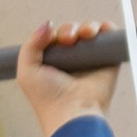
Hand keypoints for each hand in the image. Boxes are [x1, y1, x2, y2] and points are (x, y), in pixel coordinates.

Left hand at [17, 18, 117, 136]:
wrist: (72, 112)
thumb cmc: (48, 99)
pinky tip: (99, 31)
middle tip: (69, 40)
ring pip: (91, 31)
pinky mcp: (108, 61)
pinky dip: (107, 28)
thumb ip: (31, 45)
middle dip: (70, 29)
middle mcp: (73, 61)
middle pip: (73, 31)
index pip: (55, 37)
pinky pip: (110, 37)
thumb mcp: (27, 71)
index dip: (55, 33)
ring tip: (86, 35)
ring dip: (87, 27)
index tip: (56, 40)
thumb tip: (48, 24)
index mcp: (53, 62)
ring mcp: (91, 60)